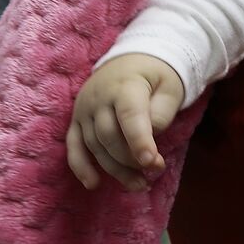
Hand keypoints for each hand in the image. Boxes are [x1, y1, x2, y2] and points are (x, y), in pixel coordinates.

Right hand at [67, 53, 184, 190]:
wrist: (130, 59)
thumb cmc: (155, 75)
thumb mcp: (170, 86)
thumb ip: (163, 111)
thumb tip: (151, 136)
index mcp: (125, 85)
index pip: (130, 115)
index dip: (140, 141)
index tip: (151, 162)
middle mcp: (99, 97)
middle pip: (110, 136)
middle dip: (131, 159)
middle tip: (153, 171)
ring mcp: (84, 109)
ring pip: (94, 146)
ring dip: (114, 169)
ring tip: (138, 185)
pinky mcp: (76, 120)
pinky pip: (73, 146)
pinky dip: (80, 166)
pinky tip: (93, 184)